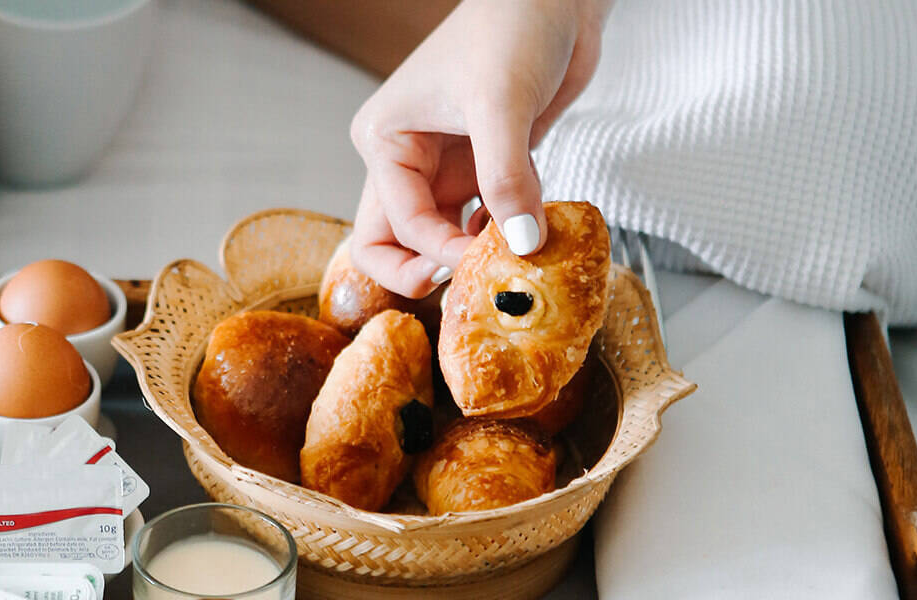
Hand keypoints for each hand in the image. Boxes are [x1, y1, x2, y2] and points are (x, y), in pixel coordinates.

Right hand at [349, 0, 610, 297]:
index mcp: (385, 140)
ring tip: (509, 262)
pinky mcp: (484, 168)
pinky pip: (484, 218)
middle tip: (465, 284)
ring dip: (471, 255)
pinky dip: (505, 232)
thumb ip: (506, 179)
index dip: (439, 251)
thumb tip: (521, 245)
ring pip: (439, 236)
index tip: (483, 261)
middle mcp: (406, 159)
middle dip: (425, 269)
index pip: (399, 222)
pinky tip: (531, 227)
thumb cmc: (510, 28)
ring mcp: (445, 166)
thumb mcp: (501, 104)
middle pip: (393, 242)